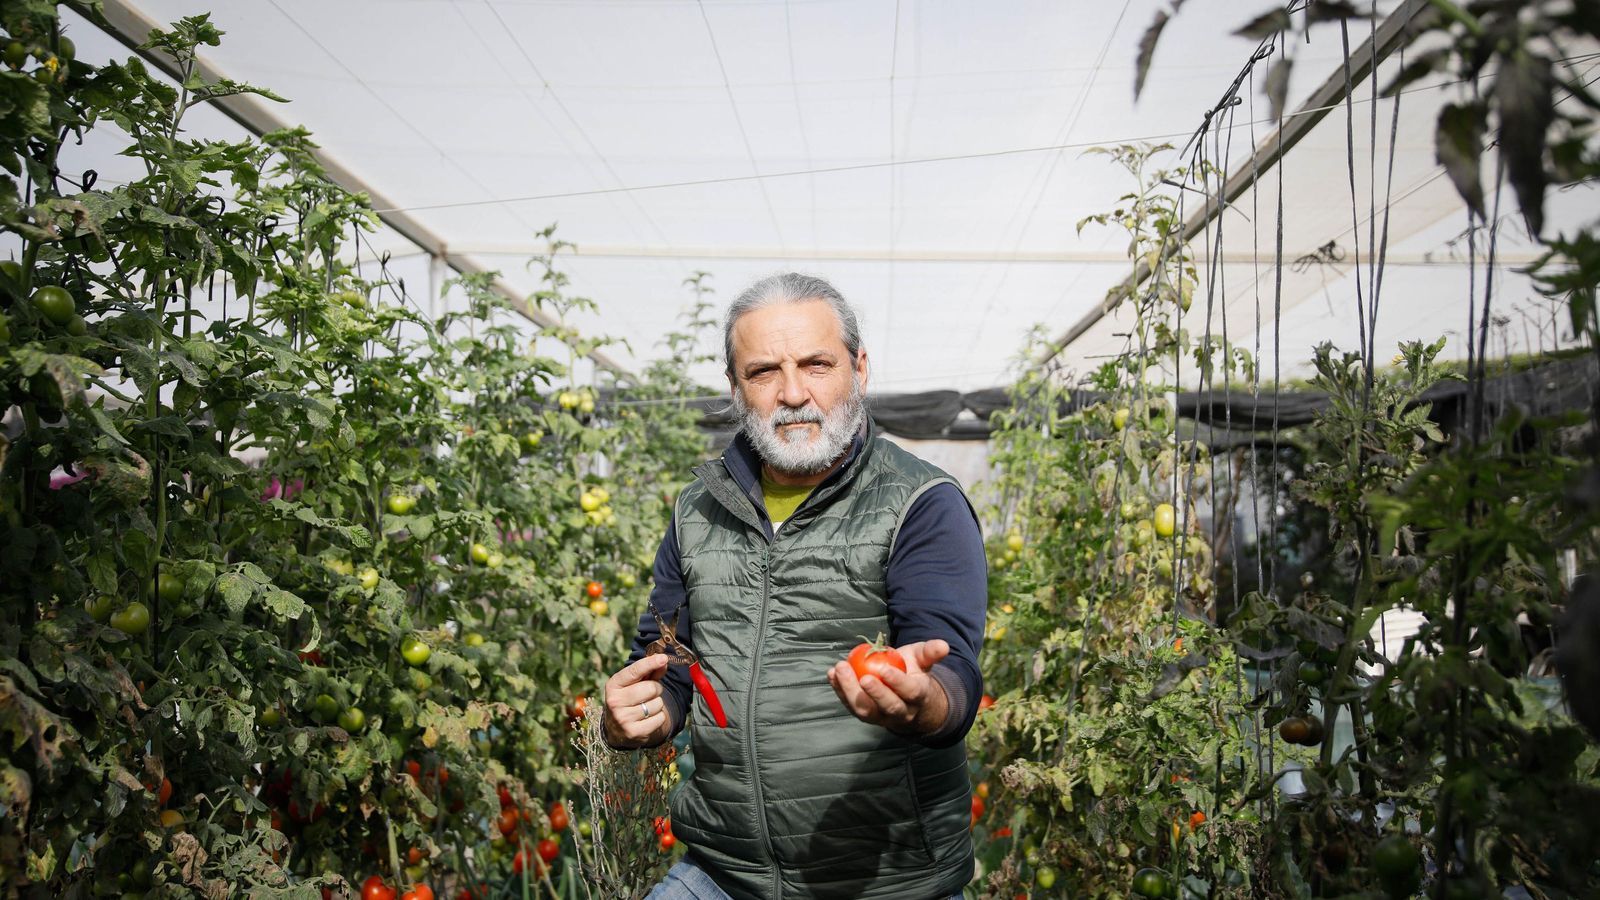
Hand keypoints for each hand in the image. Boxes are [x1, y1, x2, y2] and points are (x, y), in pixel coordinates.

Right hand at [602, 654, 672, 748]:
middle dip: (656, 688)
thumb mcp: (633, 683)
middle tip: (649, 693)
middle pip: (651, 688)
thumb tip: (663, 660)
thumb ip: (649, 671)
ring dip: (657, 703)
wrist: (616, 729)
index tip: (663, 658)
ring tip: (646, 707)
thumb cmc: (628, 699)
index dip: (650, 663)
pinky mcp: (634, 732)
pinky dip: (659, 717)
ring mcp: (624, 719)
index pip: (634, 671)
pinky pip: (660, 718)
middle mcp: (615, 702)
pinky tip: (648, 718)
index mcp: (613, 685)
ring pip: (657, 703)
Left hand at [827, 639, 950, 736]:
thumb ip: (931, 653)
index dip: (898, 682)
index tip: (884, 669)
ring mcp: (882, 717)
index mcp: (919, 697)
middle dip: (874, 693)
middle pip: (888, 707)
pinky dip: (840, 691)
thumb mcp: (923, 660)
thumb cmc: (915, 673)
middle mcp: (902, 712)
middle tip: (862, 676)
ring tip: (838, 670)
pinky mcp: (866, 715)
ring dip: (850, 692)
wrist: (908, 700)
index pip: (910, 692)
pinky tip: (831, 675)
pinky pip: (851, 706)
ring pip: (866, 711)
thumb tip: (944, 646)